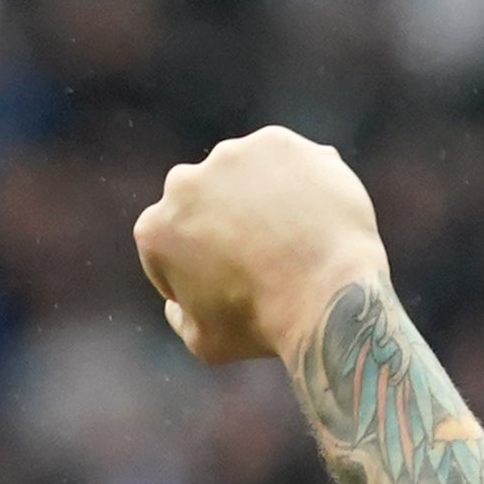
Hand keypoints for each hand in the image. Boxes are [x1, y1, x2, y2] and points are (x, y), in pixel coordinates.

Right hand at [135, 127, 390, 366]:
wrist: (328, 294)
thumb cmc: (262, 325)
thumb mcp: (203, 341)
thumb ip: (180, 316)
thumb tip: (178, 300)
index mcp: (156, 230)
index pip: (168, 245)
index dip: (194, 269)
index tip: (225, 287)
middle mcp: (183, 183)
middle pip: (201, 203)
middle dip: (222, 224)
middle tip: (260, 256)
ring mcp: (232, 156)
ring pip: (243, 177)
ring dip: (259, 199)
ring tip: (293, 237)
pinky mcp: (278, 142)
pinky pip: (285, 163)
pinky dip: (297, 182)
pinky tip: (313, 216)